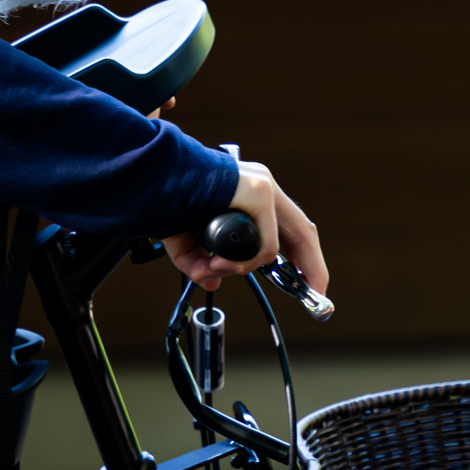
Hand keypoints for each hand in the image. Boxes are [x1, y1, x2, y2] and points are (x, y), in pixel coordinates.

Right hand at [163, 159, 325, 295]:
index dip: (302, 255)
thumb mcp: (188, 241)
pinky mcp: (257, 192)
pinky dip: (244, 262)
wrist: (152, 177)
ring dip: (248, 267)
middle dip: (313, 266)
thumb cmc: (168, 199)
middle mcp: (262, 185)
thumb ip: (201, 262)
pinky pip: (264, 244)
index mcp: (251, 192)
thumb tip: (212, 280)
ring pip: (277, 244)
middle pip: (302, 231)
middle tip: (316, 293)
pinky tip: (220, 262)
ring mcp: (262, 186)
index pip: (288, 225)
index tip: (306, 281)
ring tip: (218, 267)